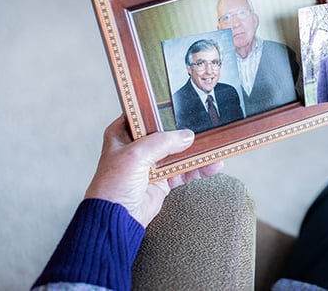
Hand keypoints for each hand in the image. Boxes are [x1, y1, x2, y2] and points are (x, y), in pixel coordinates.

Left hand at [84, 116, 223, 226]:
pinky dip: (198, 169)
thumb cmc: (112, 188)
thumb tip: (186, 136)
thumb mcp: (135, 156)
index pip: (145, 115)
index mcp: (122, 134)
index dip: (162, 110)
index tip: (183, 105)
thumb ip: (162, 142)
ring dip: (196, 153)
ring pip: (178, 153)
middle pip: (166, 134)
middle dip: (185, 133)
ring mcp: (151, 164)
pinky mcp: (162, 180)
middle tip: (205, 127)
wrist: (115, 221)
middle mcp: (137, 147)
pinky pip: (184, 171)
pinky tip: (211, 165)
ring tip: (214, 150)